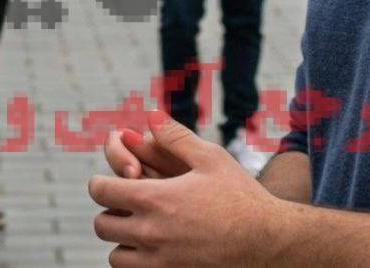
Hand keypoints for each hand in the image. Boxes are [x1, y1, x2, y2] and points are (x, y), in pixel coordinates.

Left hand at [90, 119, 294, 264]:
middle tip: (125, 208)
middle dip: (110, 212)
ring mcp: (159, 261)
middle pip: (102, 225)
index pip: (101, 191)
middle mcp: (151, 233)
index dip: (101, 184)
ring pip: (115, 256)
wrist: (268, 242)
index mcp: (155, 198)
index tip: (110, 183)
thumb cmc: (241, 196)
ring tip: (139, 231)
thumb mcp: (211, 158)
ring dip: (121, 242)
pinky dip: (136, 263)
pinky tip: (153, 251)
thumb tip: (149, 115)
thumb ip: (175, 136)